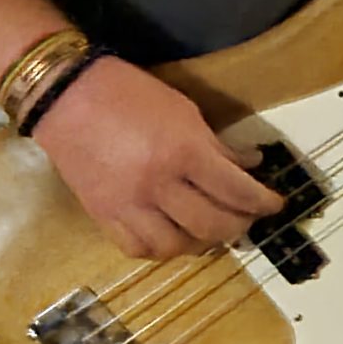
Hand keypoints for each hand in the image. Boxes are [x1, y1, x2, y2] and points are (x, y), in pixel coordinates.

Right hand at [30, 59, 282, 259]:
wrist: (66, 96)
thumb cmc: (131, 95)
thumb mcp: (185, 112)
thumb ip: (218, 145)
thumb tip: (249, 166)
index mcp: (184, 153)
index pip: (237, 191)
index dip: (263, 203)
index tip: (276, 205)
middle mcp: (158, 186)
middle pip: (212, 224)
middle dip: (239, 226)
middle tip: (248, 219)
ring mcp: (127, 205)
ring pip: (175, 245)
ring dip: (201, 242)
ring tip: (211, 230)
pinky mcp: (101, 215)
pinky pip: (137, 248)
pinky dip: (161, 248)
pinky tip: (173, 236)